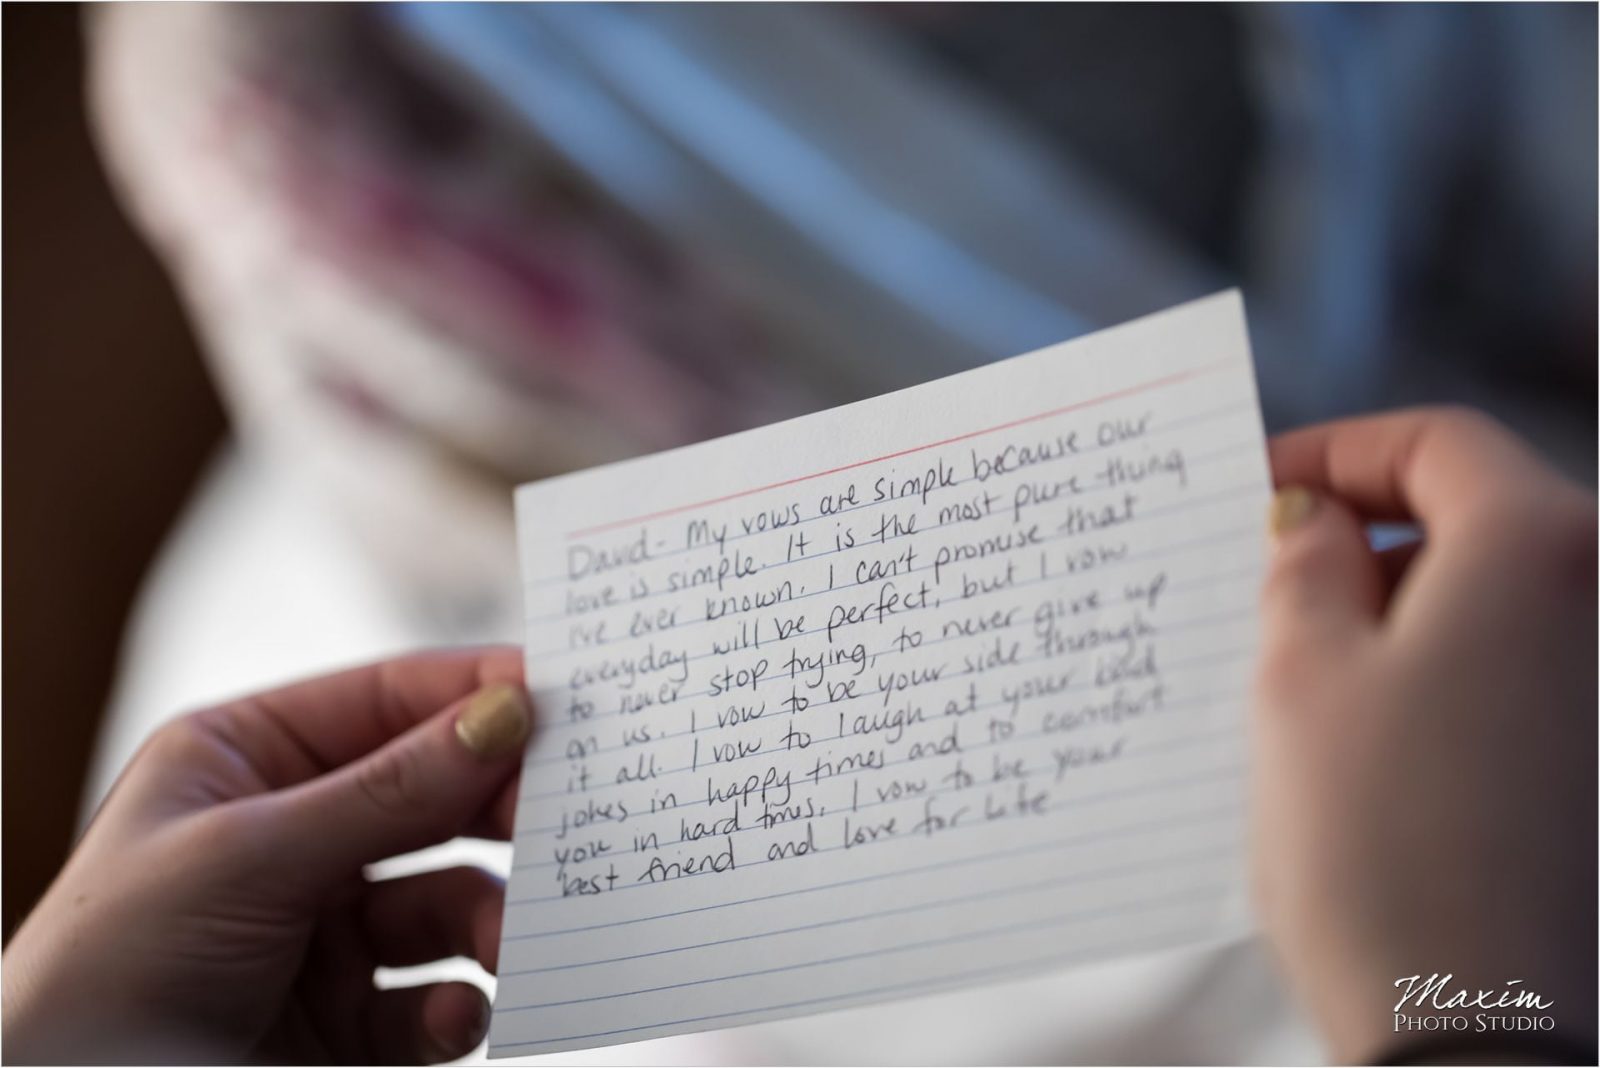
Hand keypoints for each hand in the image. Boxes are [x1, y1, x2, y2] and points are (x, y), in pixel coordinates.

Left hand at [2, 646, 532, 1063]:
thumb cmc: (109, 970)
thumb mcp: (252, 856)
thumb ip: (391, 790)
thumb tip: (506, 714)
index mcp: (249, 762)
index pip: (386, 702)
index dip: (475, 693)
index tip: (565, 695)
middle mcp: (294, 836)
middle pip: (433, 799)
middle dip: (498, 812)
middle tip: (567, 816)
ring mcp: (322, 929)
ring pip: (449, 901)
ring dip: (491, 919)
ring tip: (512, 938)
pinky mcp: (345, 1018)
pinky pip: (435, 996)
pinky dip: (459, 1004)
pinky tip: (453, 1013)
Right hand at [1253, 408, 1596, 1060]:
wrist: (1467, 1025)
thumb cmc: (1377, 841)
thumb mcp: (1299, 673)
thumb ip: (1303, 563)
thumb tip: (1312, 519)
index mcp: (1537, 548)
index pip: (1433, 441)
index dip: (1331, 451)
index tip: (1254, 489)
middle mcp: (1599, 599)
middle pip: (1467, 512)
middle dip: (1356, 531)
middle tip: (1257, 576)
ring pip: (1481, 593)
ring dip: (1386, 602)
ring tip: (1290, 659)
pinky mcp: (1586, 753)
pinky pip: (1502, 664)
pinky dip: (1427, 662)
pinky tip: (1353, 721)